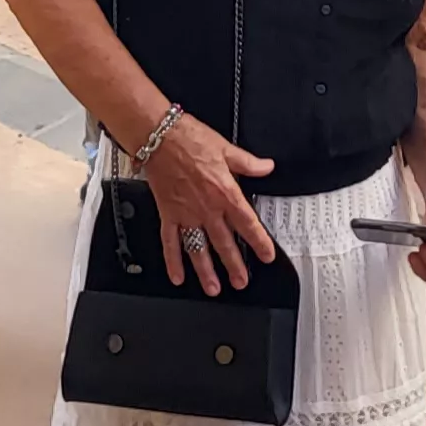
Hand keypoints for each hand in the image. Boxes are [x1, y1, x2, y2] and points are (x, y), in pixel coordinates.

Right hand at [140, 115, 279, 294]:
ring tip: (213, 288)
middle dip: (234, 265)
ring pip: (198, 249)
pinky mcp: (168, 213)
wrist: (159, 137)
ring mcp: (186, 214)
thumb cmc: (189, 139)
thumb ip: (248, 163)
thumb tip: (266, 167)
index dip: (259, 242)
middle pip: (224, 243)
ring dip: (206, 271)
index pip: (247, 224)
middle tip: (241, 281)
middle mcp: (207, 208)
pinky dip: (173, 260)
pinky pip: (170, 242)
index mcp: (225, 192)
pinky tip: (177, 276)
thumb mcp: (226, 148)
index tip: (266, 256)